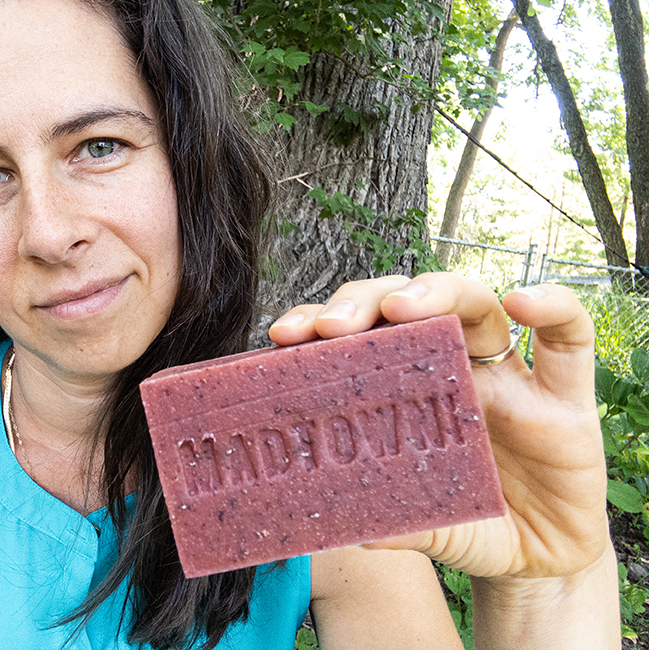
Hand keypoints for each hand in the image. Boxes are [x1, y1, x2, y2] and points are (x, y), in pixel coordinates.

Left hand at [268, 273, 608, 579]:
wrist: (539, 562)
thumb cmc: (466, 524)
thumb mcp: (421, 523)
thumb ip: (389, 520)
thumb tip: (345, 529)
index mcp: (405, 392)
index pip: (359, 337)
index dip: (320, 325)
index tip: (283, 336)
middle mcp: (452, 370)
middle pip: (408, 304)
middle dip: (365, 302)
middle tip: (331, 325)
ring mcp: (509, 378)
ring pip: (474, 302)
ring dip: (435, 291)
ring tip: (404, 307)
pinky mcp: (566, 398)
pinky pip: (571, 337)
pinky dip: (553, 307)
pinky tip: (522, 302)